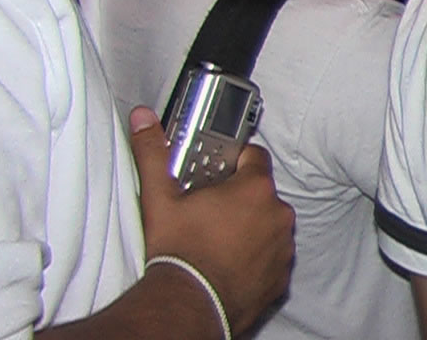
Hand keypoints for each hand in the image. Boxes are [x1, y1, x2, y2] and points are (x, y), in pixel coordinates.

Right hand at [129, 107, 295, 336]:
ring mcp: (283, 247)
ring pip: (269, 225)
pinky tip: (230, 264)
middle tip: (210, 211)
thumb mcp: (159, 199)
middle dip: (240, 198)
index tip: (216, 173)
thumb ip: (152, 153)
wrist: (186, 308)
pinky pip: (273, 257)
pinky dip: (257, 258)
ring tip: (217, 241)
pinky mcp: (282, 277)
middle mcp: (278, 214)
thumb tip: (142, 118)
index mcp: (255, 188)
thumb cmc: (177, 254)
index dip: (234, 161)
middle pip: (262, 193)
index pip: (254, 156)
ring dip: (251, 228)